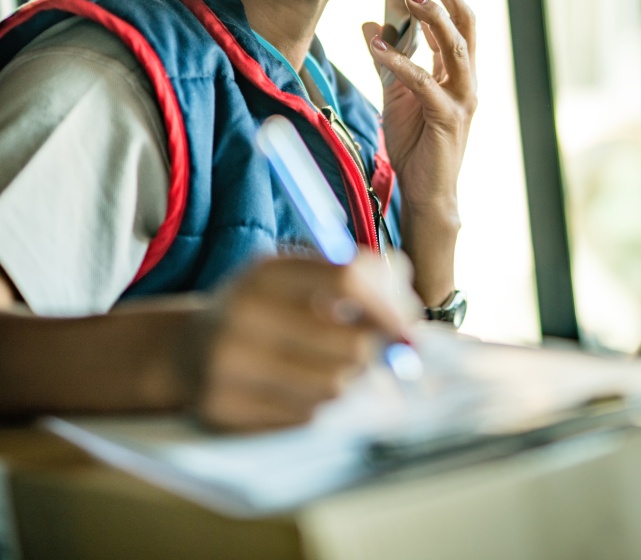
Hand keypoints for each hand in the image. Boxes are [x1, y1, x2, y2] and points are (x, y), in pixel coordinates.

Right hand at [189, 255, 408, 430]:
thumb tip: (408, 312)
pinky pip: (305, 416)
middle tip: (377, 352)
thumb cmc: (262, 308)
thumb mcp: (295, 275)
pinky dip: (316, 404)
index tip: (407, 324)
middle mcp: (244, 314)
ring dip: (347, 381)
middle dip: (375, 352)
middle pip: (349, 343)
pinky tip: (298, 388)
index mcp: (267, 272)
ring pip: (333, 386)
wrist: (184, 351)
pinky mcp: (224, 410)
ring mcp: (229, 365)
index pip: (348, 279)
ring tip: (330, 367)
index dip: (388, 304)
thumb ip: (353, 277)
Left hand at [362, 0, 476, 304]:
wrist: (426, 191)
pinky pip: (425, 82)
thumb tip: (372, 23)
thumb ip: (388, 58)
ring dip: (433, 16)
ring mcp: (463, 98)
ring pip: (455, 46)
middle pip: (466, 23)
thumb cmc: (416, 143)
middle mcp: (467, 79)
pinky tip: (376, 45)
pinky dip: (400, 61)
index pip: (458, 20)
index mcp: (458, 70)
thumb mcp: (397, 92)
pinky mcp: (449, 118)